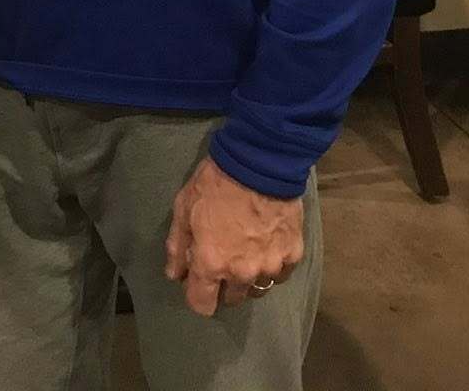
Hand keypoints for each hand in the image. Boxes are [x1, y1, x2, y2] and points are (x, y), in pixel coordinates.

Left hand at [163, 156, 304, 316]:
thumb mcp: (183, 210)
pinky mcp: (293, 255)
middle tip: (223, 258)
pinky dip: (273, 264)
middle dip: (223, 285)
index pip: (202, 305)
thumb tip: (175, 275)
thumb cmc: (214, 185)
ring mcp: (271, 266)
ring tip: (246, 251)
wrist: (258, 164)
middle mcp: (242, 273)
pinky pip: (281, 273)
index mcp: (212, 264)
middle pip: (232, 299)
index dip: (197, 295)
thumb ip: (177, 247)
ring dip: (249, 277)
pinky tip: (266, 245)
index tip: (197, 281)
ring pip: (257, 288)